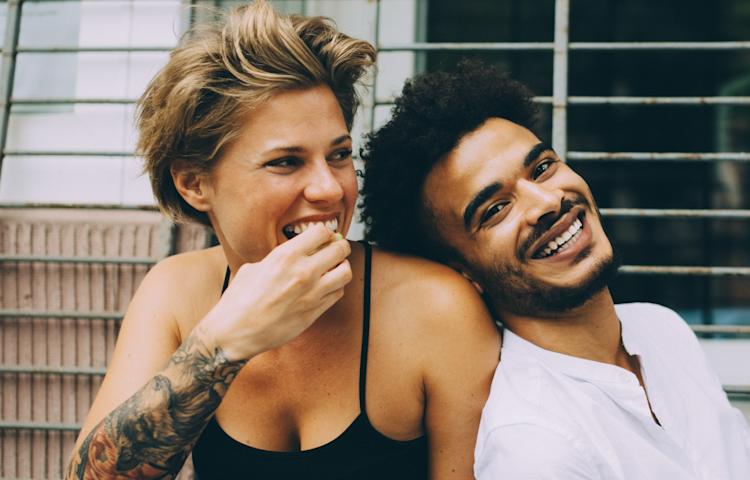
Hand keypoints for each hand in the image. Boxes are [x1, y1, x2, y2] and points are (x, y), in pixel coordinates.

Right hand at [197, 224, 351, 360]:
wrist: (235, 332)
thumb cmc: (239, 299)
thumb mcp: (254, 268)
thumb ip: (278, 259)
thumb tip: (294, 254)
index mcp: (286, 256)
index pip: (321, 232)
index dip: (324, 233)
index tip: (321, 238)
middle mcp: (303, 272)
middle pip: (340, 249)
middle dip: (339, 246)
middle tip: (335, 249)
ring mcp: (312, 293)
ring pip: (346, 272)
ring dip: (341, 267)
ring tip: (333, 269)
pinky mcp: (315, 311)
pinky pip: (338, 293)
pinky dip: (336, 287)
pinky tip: (325, 287)